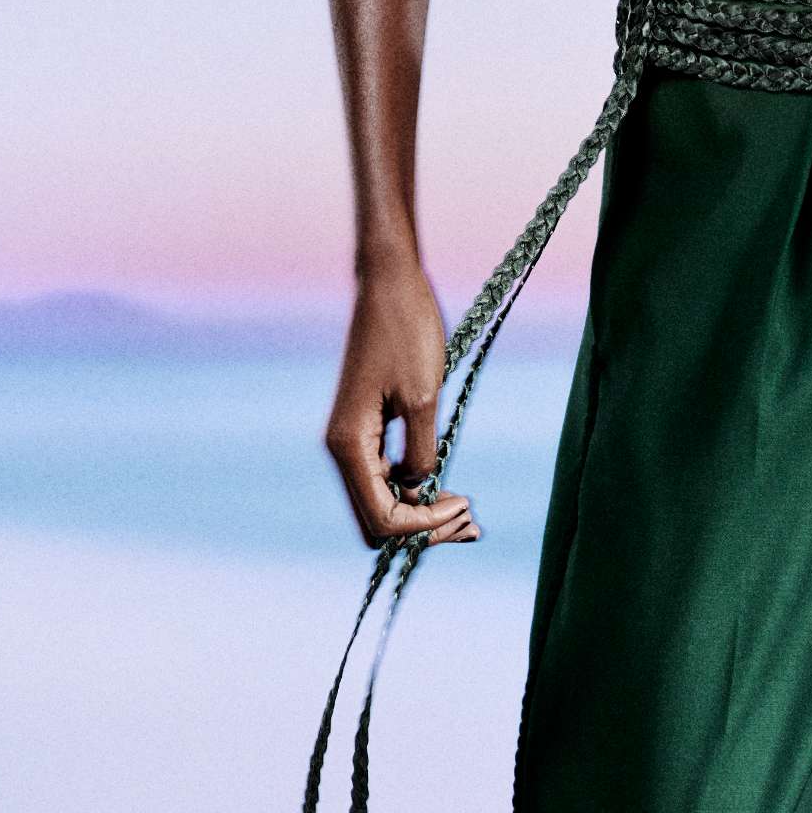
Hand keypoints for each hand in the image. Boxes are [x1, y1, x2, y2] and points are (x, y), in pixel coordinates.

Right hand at [323, 267, 478, 547]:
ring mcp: (352, 439)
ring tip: (465, 508)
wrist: (389, 285)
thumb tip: (420, 488)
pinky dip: (414, 487)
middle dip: (420, 527)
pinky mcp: (365, 428)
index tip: (463, 506)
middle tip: (469, 521)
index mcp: (349, 444)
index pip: (381, 517)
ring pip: (381, 501)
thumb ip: (421, 453)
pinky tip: (445, 484)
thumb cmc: (407, 332)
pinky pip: (385, 476)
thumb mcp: (423, 398)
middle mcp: (342, 448)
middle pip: (376, 519)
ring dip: (419, 511)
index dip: (423, 525)